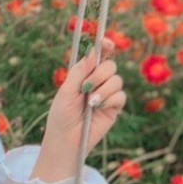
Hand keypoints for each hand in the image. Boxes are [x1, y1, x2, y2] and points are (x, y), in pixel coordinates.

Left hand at [41, 36, 125, 158]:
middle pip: (110, 65)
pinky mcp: (114, 108)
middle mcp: (97, 82)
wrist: (66, 140)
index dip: (104, 46)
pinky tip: (98, 109)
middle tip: (86, 87)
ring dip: (103, 90)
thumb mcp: (66, 91)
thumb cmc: (61, 116)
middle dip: (99, 74)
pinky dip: (109, 100)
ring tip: (90, 103)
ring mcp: (107, 94)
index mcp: (83, 74)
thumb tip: (93, 51)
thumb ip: (80, 71)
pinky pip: (120, 96)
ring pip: (117, 80)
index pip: (98, 55)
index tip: (106, 43)